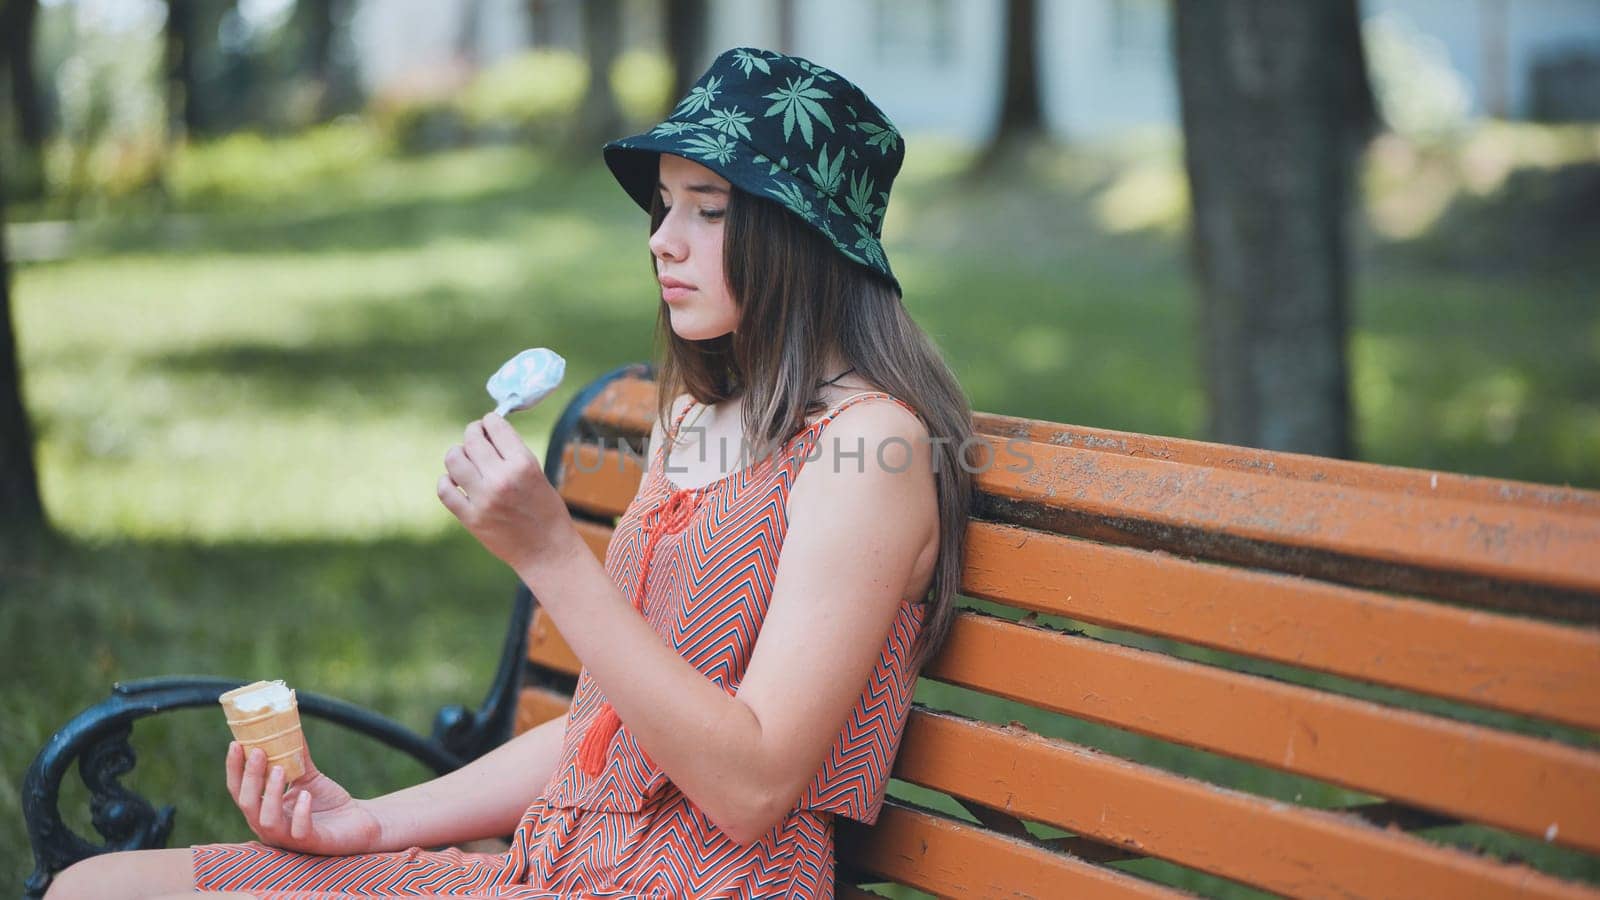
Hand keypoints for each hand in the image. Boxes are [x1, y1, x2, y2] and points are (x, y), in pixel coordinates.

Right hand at [227, 740, 381, 855]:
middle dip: (250, 777)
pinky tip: (306, 795)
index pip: (240, 790)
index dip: (235, 768)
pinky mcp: (310, 842)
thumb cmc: (326, 801)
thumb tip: (289, 724)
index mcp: (263, 808)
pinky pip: (299, 831)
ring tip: (279, 769)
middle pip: (248, 804)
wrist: (359, 822)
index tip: (236, 743)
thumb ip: (296, 756)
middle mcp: (269, 825)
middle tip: (259, 752)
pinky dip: (300, 812)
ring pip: (267, 820)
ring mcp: (288, 837)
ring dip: (271, 793)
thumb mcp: (308, 775)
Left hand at [437, 412, 577, 572]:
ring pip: (454, 459)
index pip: (495, 426)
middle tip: (475, 437)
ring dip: (457, 454)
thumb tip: (485, 431)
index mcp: (523, 464)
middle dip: (473, 433)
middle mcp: (502, 479)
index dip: (490, 421)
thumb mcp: (536, 473)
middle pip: (472, 439)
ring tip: (465, 459)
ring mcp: (484, 499)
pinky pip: (445, 489)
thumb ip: (511, 453)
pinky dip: (447, 481)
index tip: (488, 424)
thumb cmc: (545, 510)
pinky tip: (455, 481)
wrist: (547, 550)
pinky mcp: (471, 518)